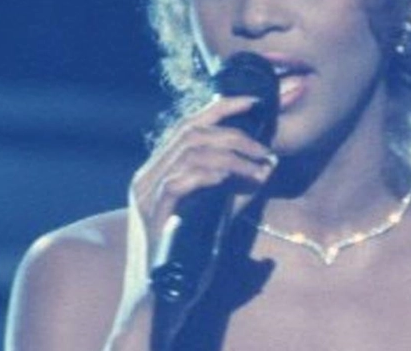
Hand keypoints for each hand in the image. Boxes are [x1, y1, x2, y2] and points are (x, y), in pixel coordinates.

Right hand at [117, 96, 277, 315]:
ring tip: (260, 168)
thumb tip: (266, 166)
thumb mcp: (215, 219)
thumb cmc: (184, 266)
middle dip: (234, 132)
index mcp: (158, 173)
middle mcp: (146, 177)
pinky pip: (180, 180)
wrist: (156, 308)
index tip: (253, 102)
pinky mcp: (151, 215)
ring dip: (232, 154)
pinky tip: (235, 179)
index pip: (187, 125)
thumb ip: (234, 192)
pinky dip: (212, 173)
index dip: (220, 107)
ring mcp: (145, 195)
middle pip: (190, 131)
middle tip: (265, 149)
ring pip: (188, 150)